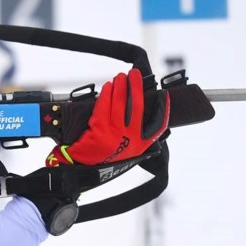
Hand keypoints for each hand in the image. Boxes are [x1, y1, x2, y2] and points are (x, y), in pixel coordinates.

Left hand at [46, 68, 168, 166]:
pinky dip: (107, 94)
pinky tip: (108, 87)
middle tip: (135, 74)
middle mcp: (131, 139)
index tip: (164, 94)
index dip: (163, 108)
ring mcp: (115, 134)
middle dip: (136, 87)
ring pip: (120, 103)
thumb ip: (132, 135)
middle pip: (138, 106)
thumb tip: (134, 109)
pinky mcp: (100, 130)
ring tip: (120, 77)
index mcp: (140, 145)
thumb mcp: (125, 152)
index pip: (158, 124)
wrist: (82, 171)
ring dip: (120, 86)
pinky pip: (104, 106)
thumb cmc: (102, 159)